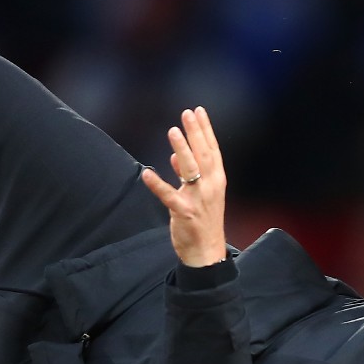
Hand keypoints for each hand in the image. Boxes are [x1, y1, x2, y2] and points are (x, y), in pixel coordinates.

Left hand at [139, 107, 228, 267]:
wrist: (207, 252)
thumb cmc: (204, 221)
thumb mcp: (201, 195)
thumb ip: (188, 175)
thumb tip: (176, 158)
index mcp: (217, 180)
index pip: (212, 149)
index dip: (205, 129)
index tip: (198, 111)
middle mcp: (211, 186)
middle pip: (203, 154)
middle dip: (195, 132)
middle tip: (187, 113)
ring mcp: (198, 199)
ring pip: (190, 170)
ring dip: (181, 149)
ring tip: (173, 131)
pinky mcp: (184, 212)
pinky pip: (168, 196)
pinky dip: (157, 184)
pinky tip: (146, 173)